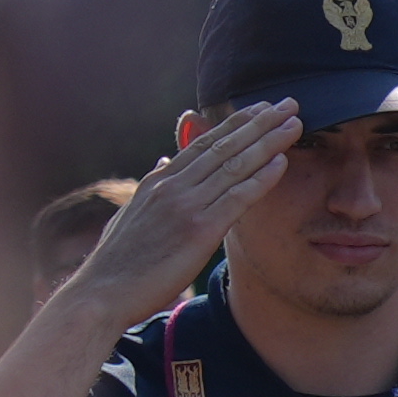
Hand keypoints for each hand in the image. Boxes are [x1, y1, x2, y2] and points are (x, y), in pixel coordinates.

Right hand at [94, 102, 300, 317]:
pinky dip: (260, 178)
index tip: (260, 109)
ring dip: (268, 142)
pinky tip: (282, 162)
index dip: (235, 125)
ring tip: (295, 123)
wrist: (101, 293)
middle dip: (259, 122)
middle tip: (288, 103)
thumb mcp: (132, 214)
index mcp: (158, 181)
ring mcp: (185, 206)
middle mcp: (172, 186)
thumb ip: (152, 185)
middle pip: (223, 146)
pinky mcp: (197, 230)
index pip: (203, 144)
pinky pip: (236, 198)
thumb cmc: (119, 261)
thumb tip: (164, 160)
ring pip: (234, 165)